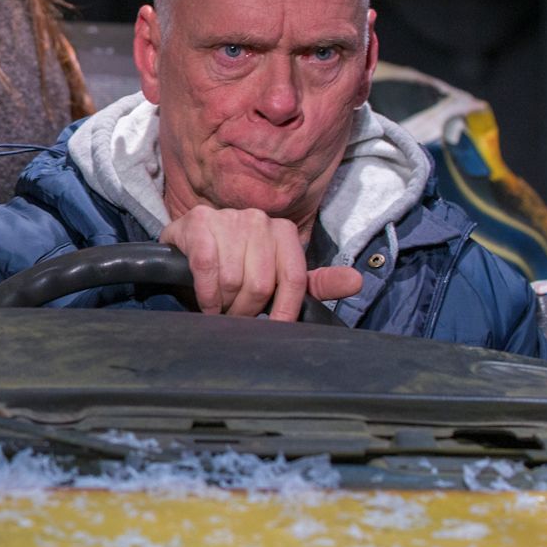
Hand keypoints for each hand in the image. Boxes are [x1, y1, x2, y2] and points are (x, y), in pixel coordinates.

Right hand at [159, 206, 362, 320]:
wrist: (190, 247)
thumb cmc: (238, 266)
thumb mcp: (278, 277)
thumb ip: (316, 282)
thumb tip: (356, 281)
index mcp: (284, 231)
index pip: (293, 279)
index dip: (283, 311)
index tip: (272, 329)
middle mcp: (259, 219)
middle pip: (261, 284)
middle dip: (246, 310)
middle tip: (236, 315)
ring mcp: (229, 218)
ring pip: (234, 280)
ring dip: (223, 304)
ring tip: (220, 305)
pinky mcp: (199, 222)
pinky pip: (207, 268)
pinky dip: (206, 293)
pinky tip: (205, 299)